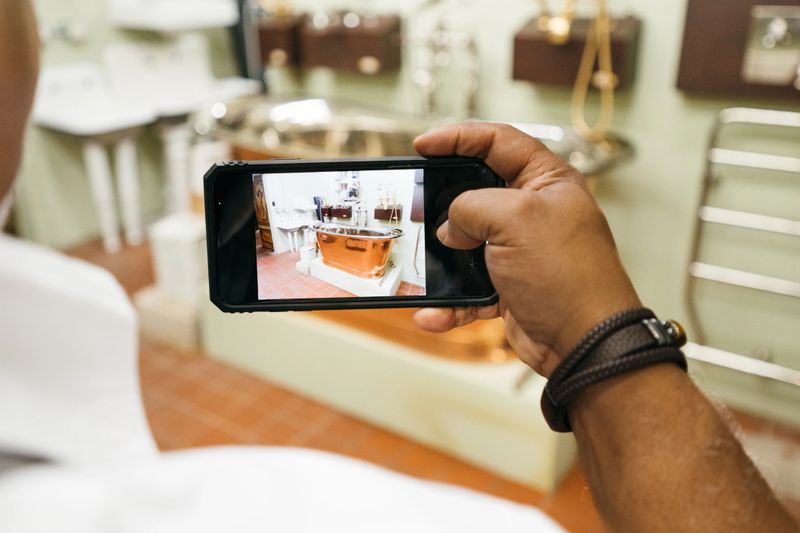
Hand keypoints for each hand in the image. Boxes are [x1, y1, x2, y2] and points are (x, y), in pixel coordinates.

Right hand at [412, 123, 640, 376]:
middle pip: (476, 192)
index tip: (424, 145)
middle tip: (417, 202)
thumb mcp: (515, 220)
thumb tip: (450, 224)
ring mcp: (520, 250)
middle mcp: (534, 212)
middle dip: (444, 202)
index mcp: (547, 182)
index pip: (498, 141)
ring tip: (423, 261)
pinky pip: (468, 288)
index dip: (458, 138)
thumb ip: (472, 207)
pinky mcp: (508, 286)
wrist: (583, 342)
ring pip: (467, 242)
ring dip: (442, 258)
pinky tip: (433, 312)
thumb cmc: (568, 276)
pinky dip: (449, 303)